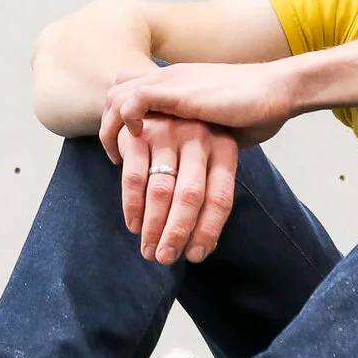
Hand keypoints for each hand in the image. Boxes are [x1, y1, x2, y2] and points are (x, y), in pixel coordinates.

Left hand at [100, 62, 298, 151]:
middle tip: (118, 157)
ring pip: (117, 95)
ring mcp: (171, 82)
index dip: (120, 116)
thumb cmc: (257, 108)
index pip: (129, 86)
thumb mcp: (218, 121)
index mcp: (176, 81)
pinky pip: (134, 100)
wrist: (278, 89)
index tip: (127, 148)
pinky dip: (127, 119)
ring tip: (122, 156)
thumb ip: (199, 132)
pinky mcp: (178, 92)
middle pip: (115, 89)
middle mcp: (168, 77)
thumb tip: (195, 160)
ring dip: (111, 128)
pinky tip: (139, 140)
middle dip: (108, 125)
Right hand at [110, 114, 239, 264]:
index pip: (220, 197)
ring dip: (153, 226)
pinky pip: (134, 177)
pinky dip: (132, 206)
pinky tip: (134, 225)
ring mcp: (169, 132)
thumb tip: (201, 248)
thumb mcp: (208, 160)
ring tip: (149, 250)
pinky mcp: (140, 133)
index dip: (208, 230)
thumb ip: (207, 196)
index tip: (195, 256)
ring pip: (161, 190)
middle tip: (166, 258)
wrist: (157, 100)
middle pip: (190, 196)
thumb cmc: (187, 144)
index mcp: (224, 147)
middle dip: (177, 232)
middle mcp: (200, 137)